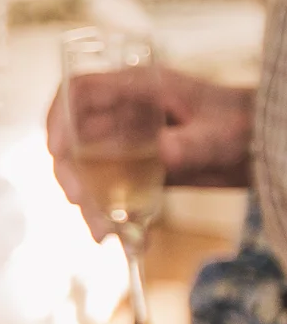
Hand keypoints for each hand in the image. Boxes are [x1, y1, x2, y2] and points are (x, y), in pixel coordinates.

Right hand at [49, 66, 252, 235]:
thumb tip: (163, 155)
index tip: (57, 149)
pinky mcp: (140, 170)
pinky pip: (115, 190)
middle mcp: (126, 114)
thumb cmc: (245, 124)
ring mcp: (130, 143)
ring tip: (103, 232)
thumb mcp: (220, 132)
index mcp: (139, 88)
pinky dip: (114, 213)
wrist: (266, 148)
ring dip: (89, 200)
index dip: (60, 116)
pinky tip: (125, 235)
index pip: (81, 90)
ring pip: (91, 168)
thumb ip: (192, 142)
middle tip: (80, 202)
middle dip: (71, 171)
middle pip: (77, 136)